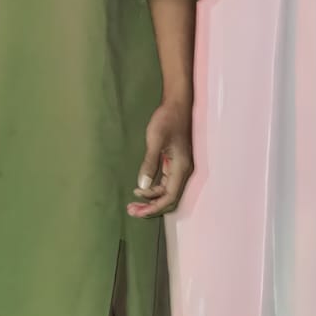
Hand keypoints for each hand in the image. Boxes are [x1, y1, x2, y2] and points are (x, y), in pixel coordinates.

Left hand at [128, 99, 193, 218]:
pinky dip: (154, 189)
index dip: (154, 207)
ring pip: (167, 192)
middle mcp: (183, 171)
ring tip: (133, 203)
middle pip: (169, 199)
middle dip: (151, 207)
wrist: (177, 104)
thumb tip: (142, 186)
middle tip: (131, 211)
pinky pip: (165, 183)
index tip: (138, 211)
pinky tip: (141, 189)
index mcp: (181, 168)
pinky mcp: (174, 163)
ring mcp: (179, 167)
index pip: (169, 197)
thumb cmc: (167, 119)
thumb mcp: (156, 140)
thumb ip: (149, 164)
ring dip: (151, 199)